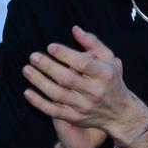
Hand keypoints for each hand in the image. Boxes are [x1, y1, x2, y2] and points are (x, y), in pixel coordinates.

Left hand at [22, 25, 145, 138]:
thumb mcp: (108, 59)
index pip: (83, 64)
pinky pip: (54, 111)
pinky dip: (39, 103)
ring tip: (27, 70)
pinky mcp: (76, 118)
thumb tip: (75, 29)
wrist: (120, 113)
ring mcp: (84, 106)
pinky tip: (28, 92)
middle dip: (48, 67)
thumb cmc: (111, 80)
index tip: (50, 47)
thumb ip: (92, 43)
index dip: (66, 55)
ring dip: (40, 82)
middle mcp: (95, 91)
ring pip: (58, 95)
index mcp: (104, 75)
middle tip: (33, 56)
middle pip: (68, 79)